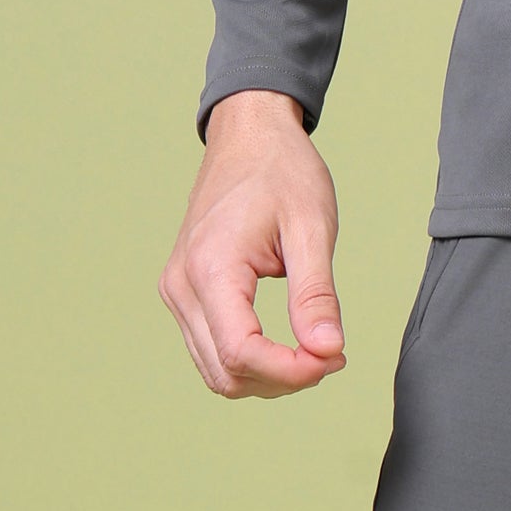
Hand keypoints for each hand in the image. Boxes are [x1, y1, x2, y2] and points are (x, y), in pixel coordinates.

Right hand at [158, 89, 345, 397]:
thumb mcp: (312, 226)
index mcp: (210, 268)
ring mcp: (177, 290)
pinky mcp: (184, 290)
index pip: (240, 354)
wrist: (248, 132)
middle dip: (281, 378)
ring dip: (266, 374)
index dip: (289, 372)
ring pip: (214, 368)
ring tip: (316, 350)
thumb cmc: (281, 169)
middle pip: (225, 372)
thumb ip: (317, 294)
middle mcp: (181, 286)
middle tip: (332, 355)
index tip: (333, 359)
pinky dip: (249, 357)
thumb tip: (328, 350)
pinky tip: (289, 343)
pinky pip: (211, 346)